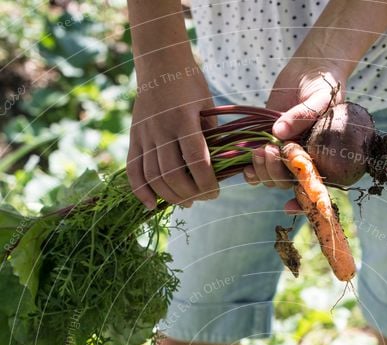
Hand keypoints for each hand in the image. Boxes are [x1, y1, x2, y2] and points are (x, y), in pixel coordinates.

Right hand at [127, 67, 219, 208]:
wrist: (159, 62)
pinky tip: (151, 205)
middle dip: (190, 193)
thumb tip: (218, 169)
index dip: (206, 183)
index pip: (196, 161)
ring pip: (153, 177)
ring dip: (170, 196)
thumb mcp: (207, 105)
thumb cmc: (190, 84)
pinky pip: (133, 170)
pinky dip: (141, 191)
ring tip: (186, 201)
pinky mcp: (134, 137)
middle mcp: (161, 128)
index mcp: (184, 120)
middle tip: (202, 197)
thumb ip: (211, 136)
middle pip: (172, 174)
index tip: (215, 192)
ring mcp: (145, 134)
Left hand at [244, 63, 345, 190]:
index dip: (302, 202)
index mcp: (321, 158)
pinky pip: (257, 165)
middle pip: (286, 182)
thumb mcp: (321, 98)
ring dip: (261, 170)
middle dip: (274, 172)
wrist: (312, 68)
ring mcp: (284, 153)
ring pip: (270, 177)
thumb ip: (303, 115)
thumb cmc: (325, 84)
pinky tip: (245, 165)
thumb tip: (278, 132)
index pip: (314, 187)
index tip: (288, 205)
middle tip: (268, 151)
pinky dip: (250, 169)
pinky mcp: (268, 142)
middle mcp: (302, 160)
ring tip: (257, 150)